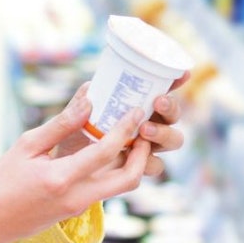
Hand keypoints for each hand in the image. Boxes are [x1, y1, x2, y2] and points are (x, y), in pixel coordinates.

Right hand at [0, 102, 151, 242]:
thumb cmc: (4, 180)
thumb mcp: (27, 146)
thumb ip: (61, 125)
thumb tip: (89, 101)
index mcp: (62, 178)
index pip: (106, 151)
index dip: (125, 128)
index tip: (135, 110)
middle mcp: (78, 197)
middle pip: (129, 178)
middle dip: (143, 153)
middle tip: (144, 129)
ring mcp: (80, 208)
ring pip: (122, 186)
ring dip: (133, 163)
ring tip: (132, 138)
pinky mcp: (78, 210)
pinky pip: (107, 189)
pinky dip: (116, 169)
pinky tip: (109, 150)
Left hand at [52, 72, 189, 177]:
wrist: (61, 169)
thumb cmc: (70, 136)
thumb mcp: (69, 118)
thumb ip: (76, 106)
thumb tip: (89, 93)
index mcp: (136, 104)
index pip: (161, 89)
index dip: (175, 80)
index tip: (182, 73)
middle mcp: (147, 123)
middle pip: (173, 114)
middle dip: (171, 107)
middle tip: (157, 102)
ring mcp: (147, 146)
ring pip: (173, 139)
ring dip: (163, 132)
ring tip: (144, 130)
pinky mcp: (140, 168)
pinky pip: (156, 165)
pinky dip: (149, 160)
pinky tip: (136, 155)